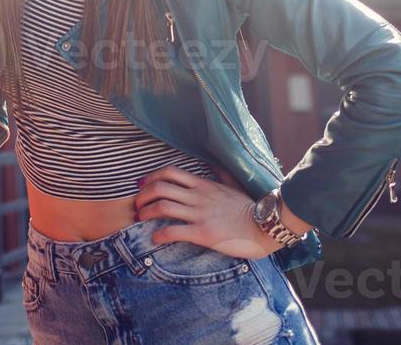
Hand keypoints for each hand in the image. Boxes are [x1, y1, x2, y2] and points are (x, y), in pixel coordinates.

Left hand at [132, 166, 288, 259]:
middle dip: (142, 195)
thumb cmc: (249, 207)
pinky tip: (155, 238)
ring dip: (146, 212)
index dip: (151, 178)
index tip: (142, 185)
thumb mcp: (234, 185)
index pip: (169, 173)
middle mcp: (198, 196)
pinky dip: (160, 234)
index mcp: (203, 184)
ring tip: (140, 219)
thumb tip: (213, 163)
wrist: (264, 226)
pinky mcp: (203, 233)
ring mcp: (200, 214)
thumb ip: (221, 173)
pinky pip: (174, 231)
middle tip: (137, 205)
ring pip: (163, 207)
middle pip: (160, 188)